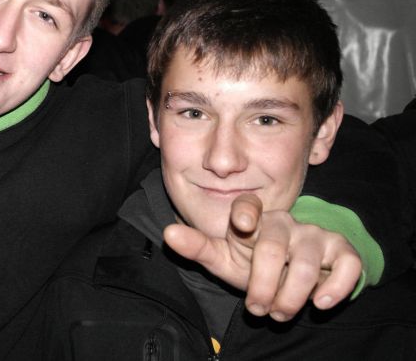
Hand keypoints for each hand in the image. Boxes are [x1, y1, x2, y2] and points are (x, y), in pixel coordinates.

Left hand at [163, 194, 361, 321]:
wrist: (295, 276)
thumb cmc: (255, 263)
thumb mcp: (224, 258)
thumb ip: (197, 247)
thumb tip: (168, 233)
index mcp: (255, 220)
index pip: (249, 205)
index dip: (246, 211)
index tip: (242, 223)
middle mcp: (286, 223)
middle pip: (274, 247)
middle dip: (263, 284)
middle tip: (257, 308)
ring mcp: (315, 235)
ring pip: (308, 262)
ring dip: (292, 295)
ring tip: (280, 312)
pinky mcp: (342, 251)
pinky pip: (347, 264)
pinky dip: (336, 286)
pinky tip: (320, 301)